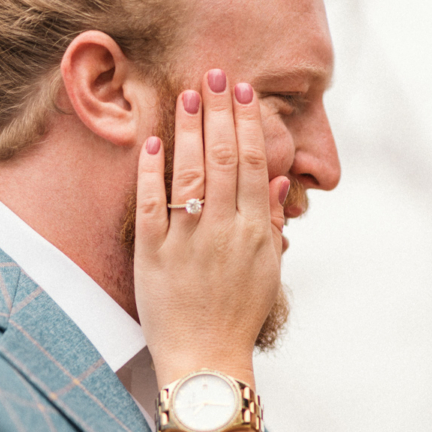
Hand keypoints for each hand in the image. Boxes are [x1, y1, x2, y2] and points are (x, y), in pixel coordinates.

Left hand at [133, 68, 286, 392]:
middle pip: (225, 158)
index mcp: (257, 232)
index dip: (250, 124)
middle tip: (216, 73)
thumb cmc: (240, 315)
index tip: (244, 92)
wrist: (207, 359)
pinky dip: (151, 172)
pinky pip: (151, 205)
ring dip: (190, 129)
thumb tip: (281, 179)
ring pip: (191, 173)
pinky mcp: (154, 255)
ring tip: (189, 93)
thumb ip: (272, 221)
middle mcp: (225, 230)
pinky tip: (150, 141)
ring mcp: (189, 241)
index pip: (256, 164)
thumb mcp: (268, 269)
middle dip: (221, 111)